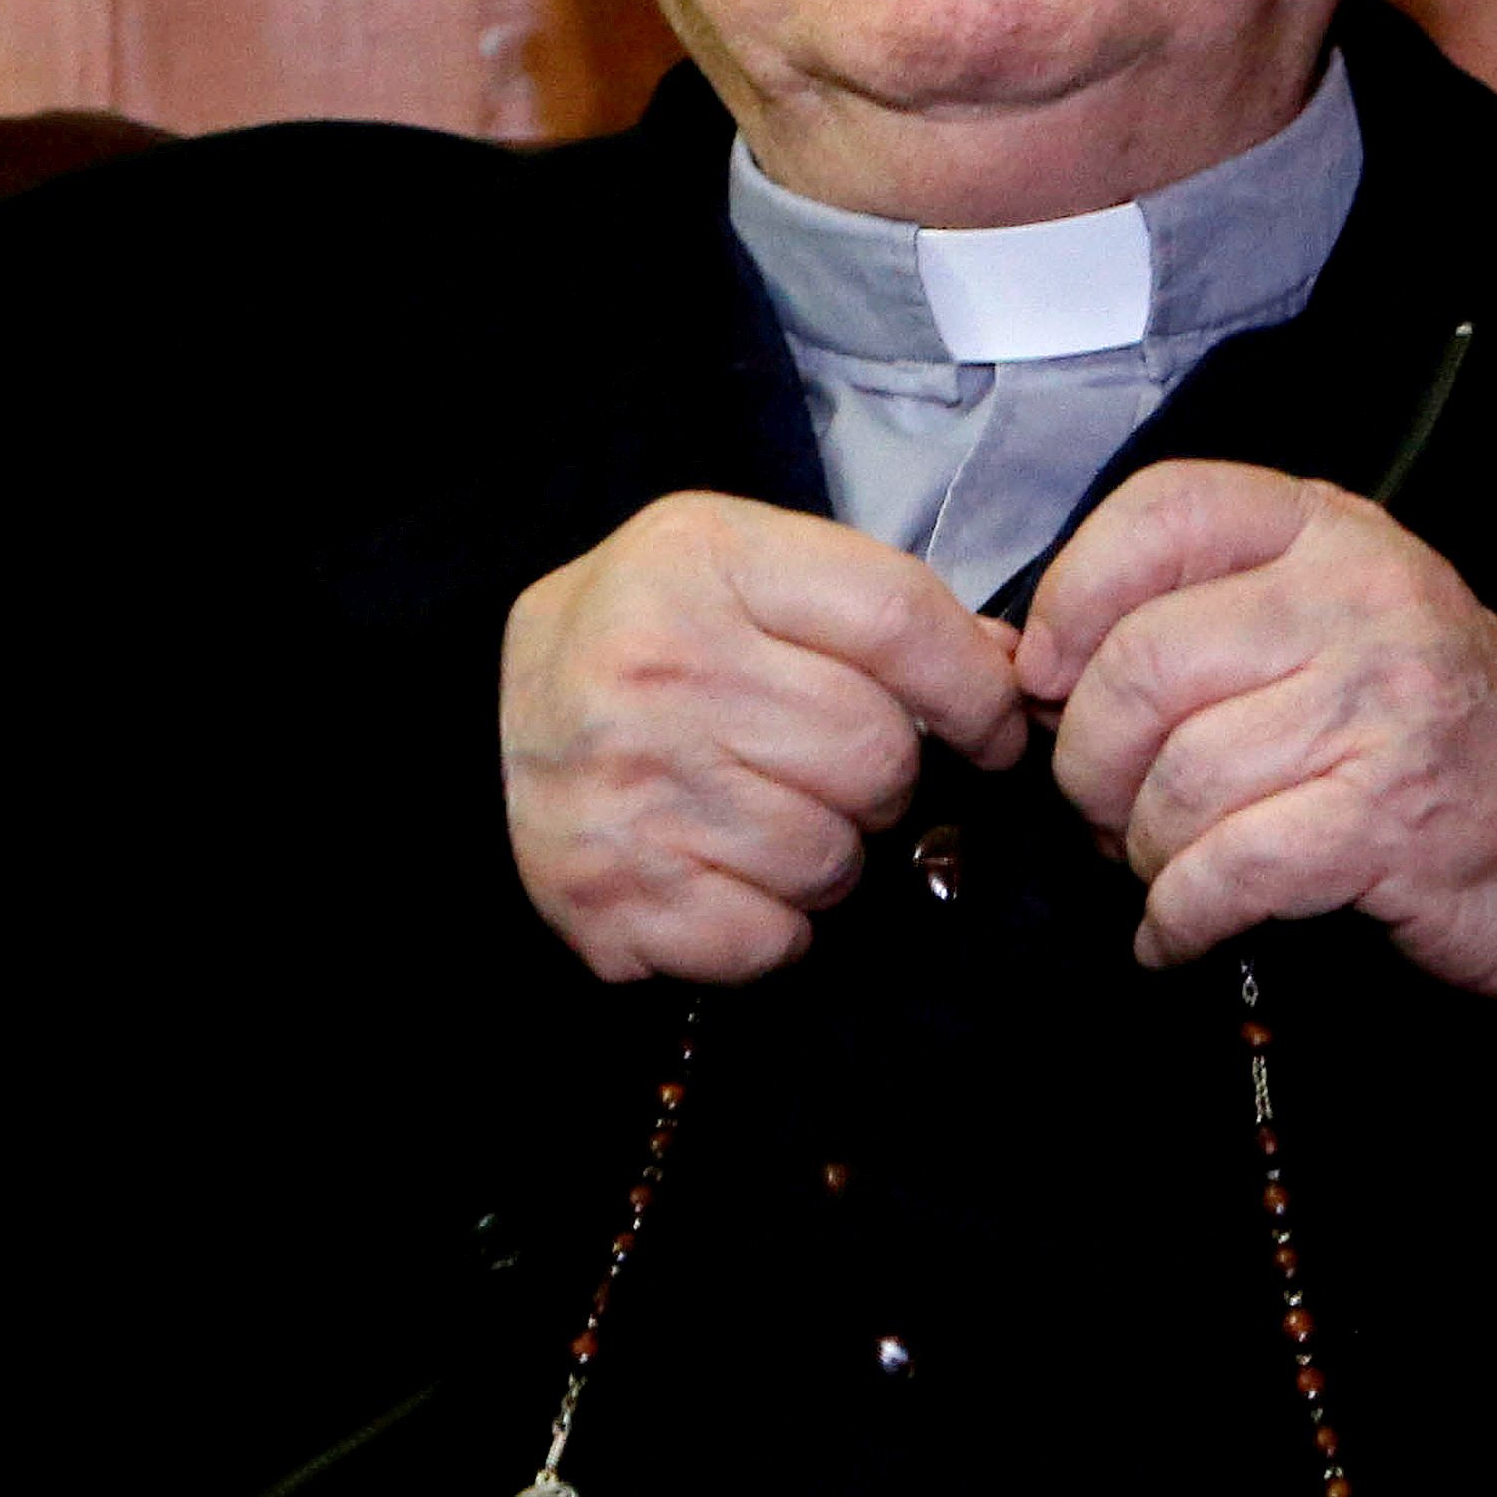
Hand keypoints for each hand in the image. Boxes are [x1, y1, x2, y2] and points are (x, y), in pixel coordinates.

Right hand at [503, 492, 1026, 983]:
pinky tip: (723, 875)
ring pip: (833, 858)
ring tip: (763, 818)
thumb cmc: (651, 640)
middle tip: (823, 771)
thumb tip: (1011, 673)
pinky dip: (770, 926)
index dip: (976, 690)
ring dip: (826, 857)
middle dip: (881, 780)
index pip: (900, 620)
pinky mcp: (606, 891)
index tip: (993, 728)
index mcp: (702, 559)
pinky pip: (771, 937)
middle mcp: (656, 665)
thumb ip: (875, 605)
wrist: (484, 719)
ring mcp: (625, 785)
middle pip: (878, 755)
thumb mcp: (746, 570)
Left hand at [1022, 460, 1496, 1001]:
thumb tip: (1022, 659)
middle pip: (1138, 667)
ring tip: (1162, 866)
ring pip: (1174, 778)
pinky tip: (1180, 929)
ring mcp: (1379, 706)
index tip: (1047, 676)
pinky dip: (1178, 916)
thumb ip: (1202, 611)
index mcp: (1329, 533)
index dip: (1072, 601)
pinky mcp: (1386, 820)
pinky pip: (1223, 867)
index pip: (1159, 514)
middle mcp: (1358, 600)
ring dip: (1140, 850)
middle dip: (1089, 762)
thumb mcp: (1331, 621)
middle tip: (1104, 808)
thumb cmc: (1430, 730)